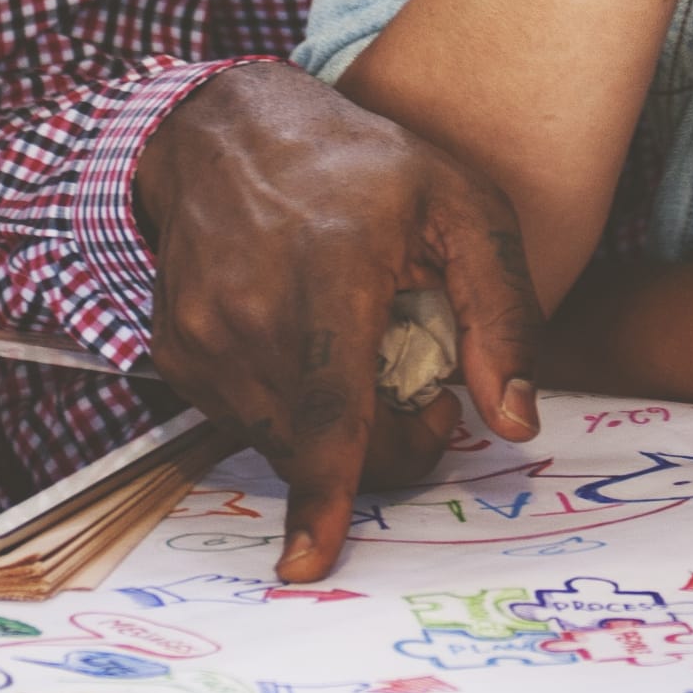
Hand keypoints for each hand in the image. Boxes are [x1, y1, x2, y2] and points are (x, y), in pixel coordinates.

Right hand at [135, 61, 549, 584]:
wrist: (230, 130)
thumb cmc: (363, 166)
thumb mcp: (465, 209)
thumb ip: (503, 316)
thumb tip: (518, 422)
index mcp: (329, 271)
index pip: (328, 408)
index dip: (324, 493)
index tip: (309, 562)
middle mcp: (249, 310)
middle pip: (313, 445)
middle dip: (382, 453)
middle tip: (428, 396)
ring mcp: (200, 334)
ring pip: (278, 441)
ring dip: (333, 436)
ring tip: (367, 361)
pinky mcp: (174, 352)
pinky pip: (240, 420)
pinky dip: (287, 414)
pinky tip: (311, 355)